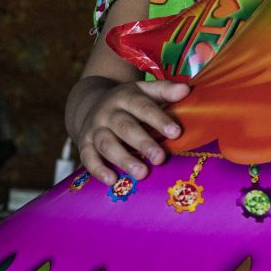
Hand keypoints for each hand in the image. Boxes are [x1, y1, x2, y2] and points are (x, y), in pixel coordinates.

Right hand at [73, 78, 190, 185]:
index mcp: (126, 97)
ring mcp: (95, 129)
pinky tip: (111, 181)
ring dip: (123, 159)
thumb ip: (164, 90)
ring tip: (141, 173)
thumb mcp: (143, 90)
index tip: (176, 133)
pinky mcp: (84, 144)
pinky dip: (98, 169)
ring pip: (107, 144)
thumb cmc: (127, 102)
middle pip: (125, 127)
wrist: (89, 103)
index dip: (159, 120)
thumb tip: (186, 90)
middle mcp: (108, 113)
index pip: (143, 107)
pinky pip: (88, 157)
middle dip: (143, 143)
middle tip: (160, 158)